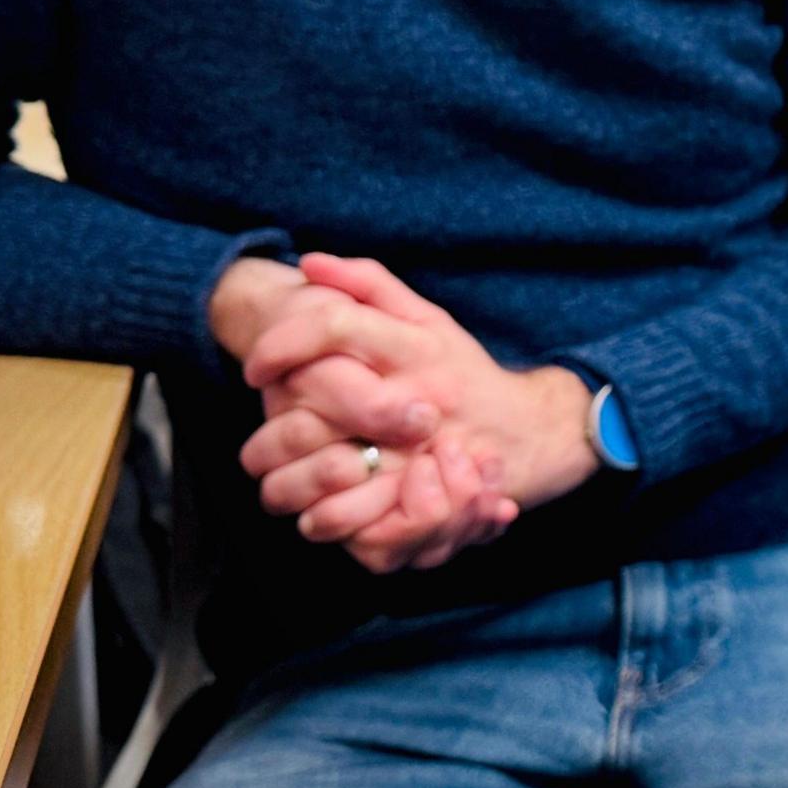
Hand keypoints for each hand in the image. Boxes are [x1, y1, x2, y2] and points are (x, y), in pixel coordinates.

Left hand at [221, 254, 598, 572]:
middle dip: (269, 430)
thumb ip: (370, 285)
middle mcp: (418, 400)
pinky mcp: (425, 508)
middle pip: (319, 407)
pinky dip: (325, 522)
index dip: (280, 342)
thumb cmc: (466, 375)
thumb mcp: (428, 319)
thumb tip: (308, 262)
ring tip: (272, 477)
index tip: (254, 368)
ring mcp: (424, 458)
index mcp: (416, 348)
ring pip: (328, 476)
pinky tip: (311, 510)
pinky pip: (359, 525)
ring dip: (288, 483)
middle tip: (255, 442)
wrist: (533, 433)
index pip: (332, 326)